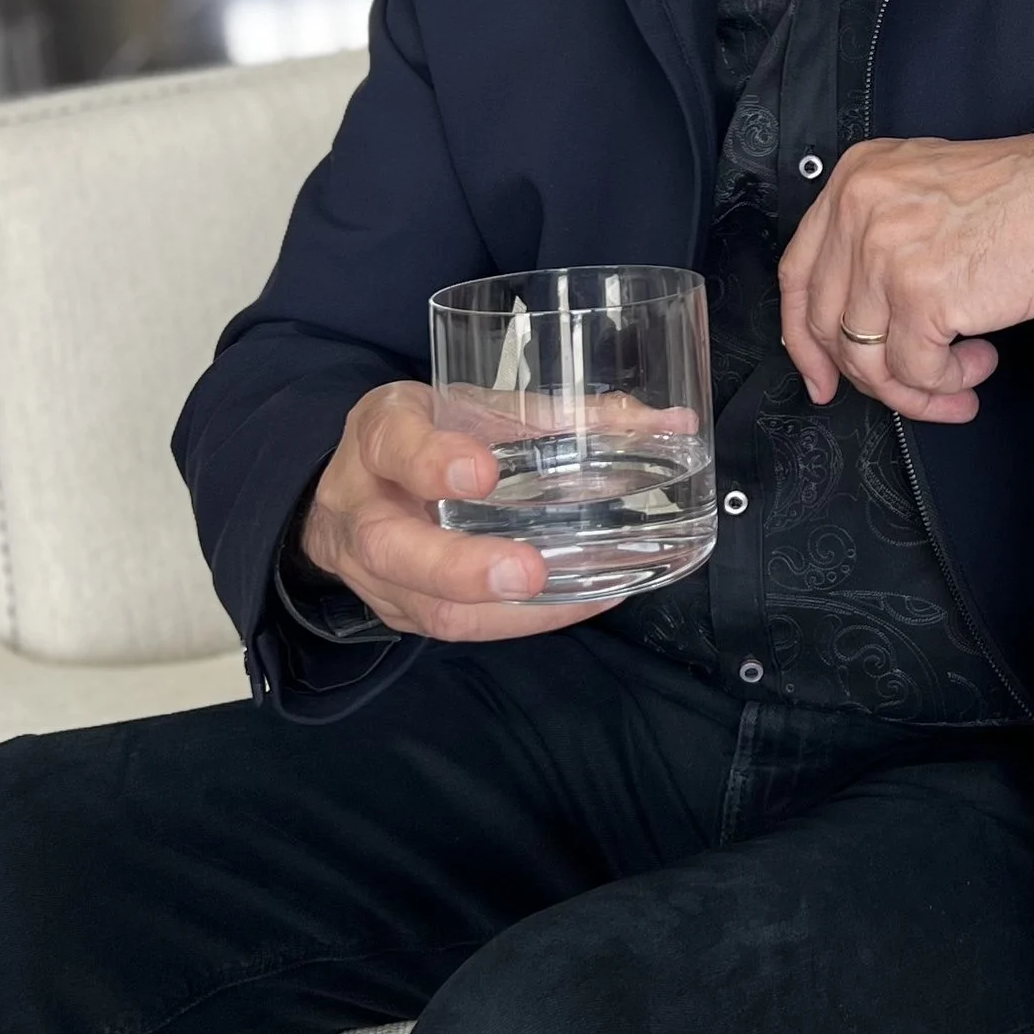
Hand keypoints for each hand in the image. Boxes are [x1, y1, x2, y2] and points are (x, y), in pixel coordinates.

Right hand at [299, 380, 616, 640]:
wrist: (362, 487)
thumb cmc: (433, 436)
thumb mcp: (479, 406)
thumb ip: (563, 414)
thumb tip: (672, 424)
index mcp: (379, 435)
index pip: (391, 443)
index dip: (431, 461)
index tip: (482, 474)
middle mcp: (361, 507)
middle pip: (390, 547)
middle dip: (460, 567)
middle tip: (525, 571)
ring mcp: (372, 572)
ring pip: (425, 606)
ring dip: (504, 610)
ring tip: (577, 595)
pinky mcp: (401, 611)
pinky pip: (457, 627)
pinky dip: (522, 621)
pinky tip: (580, 601)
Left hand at [779, 122, 1033, 422]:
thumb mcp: (931, 191)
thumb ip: (883, 238)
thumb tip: (861, 322)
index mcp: (857, 179)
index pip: (798, 273)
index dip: (804, 338)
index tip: (823, 375)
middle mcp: (860, 208)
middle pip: (828, 325)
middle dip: (871, 375)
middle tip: (914, 390)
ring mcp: (886, 250)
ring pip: (868, 358)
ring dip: (917, 386)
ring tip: (959, 377)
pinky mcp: (924, 291)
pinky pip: (914, 369)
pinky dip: (947, 382)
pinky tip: (979, 361)